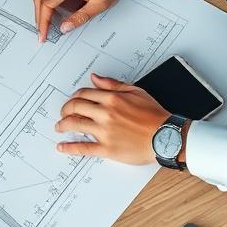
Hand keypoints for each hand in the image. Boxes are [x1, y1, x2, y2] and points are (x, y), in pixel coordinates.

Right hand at [32, 0, 135, 41]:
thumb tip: (64, 28)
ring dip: (41, 9)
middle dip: (39, 17)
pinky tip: (50, 11)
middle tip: (42, 32)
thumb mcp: (100, 4)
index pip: (47, 4)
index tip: (44, 34)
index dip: (43, 22)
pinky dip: (45, 0)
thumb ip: (80, 18)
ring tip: (46, 24)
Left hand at [55, 74, 170, 164]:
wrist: (166, 136)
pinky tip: (61, 147)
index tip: (73, 101)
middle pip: (75, 108)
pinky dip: (69, 147)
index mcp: (112, 99)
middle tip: (63, 113)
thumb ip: (112, 84)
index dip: (74, 97)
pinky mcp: (107, 149)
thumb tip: (95, 78)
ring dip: (63, 125)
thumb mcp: (135, 91)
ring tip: (59, 127)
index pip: (84, 94)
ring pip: (75, 125)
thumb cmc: (154, 115)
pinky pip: (83, 148)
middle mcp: (105, 114)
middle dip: (65, 110)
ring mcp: (105, 132)